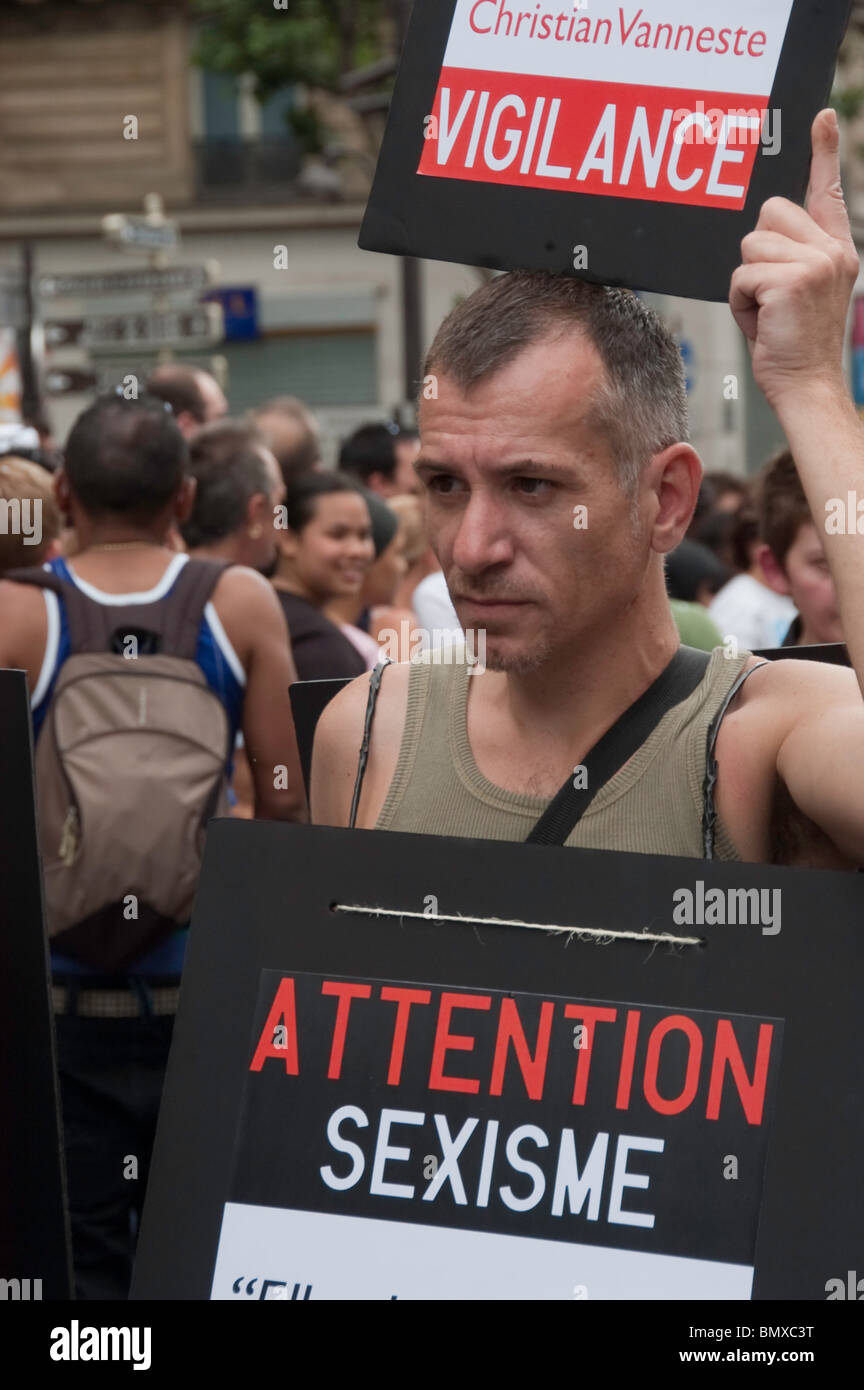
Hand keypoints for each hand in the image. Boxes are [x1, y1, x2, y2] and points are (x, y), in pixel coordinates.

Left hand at [729, 109, 859, 409]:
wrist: (807, 386)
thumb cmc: (792, 344)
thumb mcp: (795, 292)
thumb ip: (787, 256)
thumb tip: (759, 231)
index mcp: (835, 249)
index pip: (826, 191)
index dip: (823, 152)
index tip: (821, 117)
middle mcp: (832, 250)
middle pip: (769, 214)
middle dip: (756, 253)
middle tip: (770, 295)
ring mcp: (816, 263)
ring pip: (750, 247)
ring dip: (746, 283)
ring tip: (767, 312)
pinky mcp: (793, 280)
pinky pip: (741, 276)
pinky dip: (740, 303)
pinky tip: (763, 322)